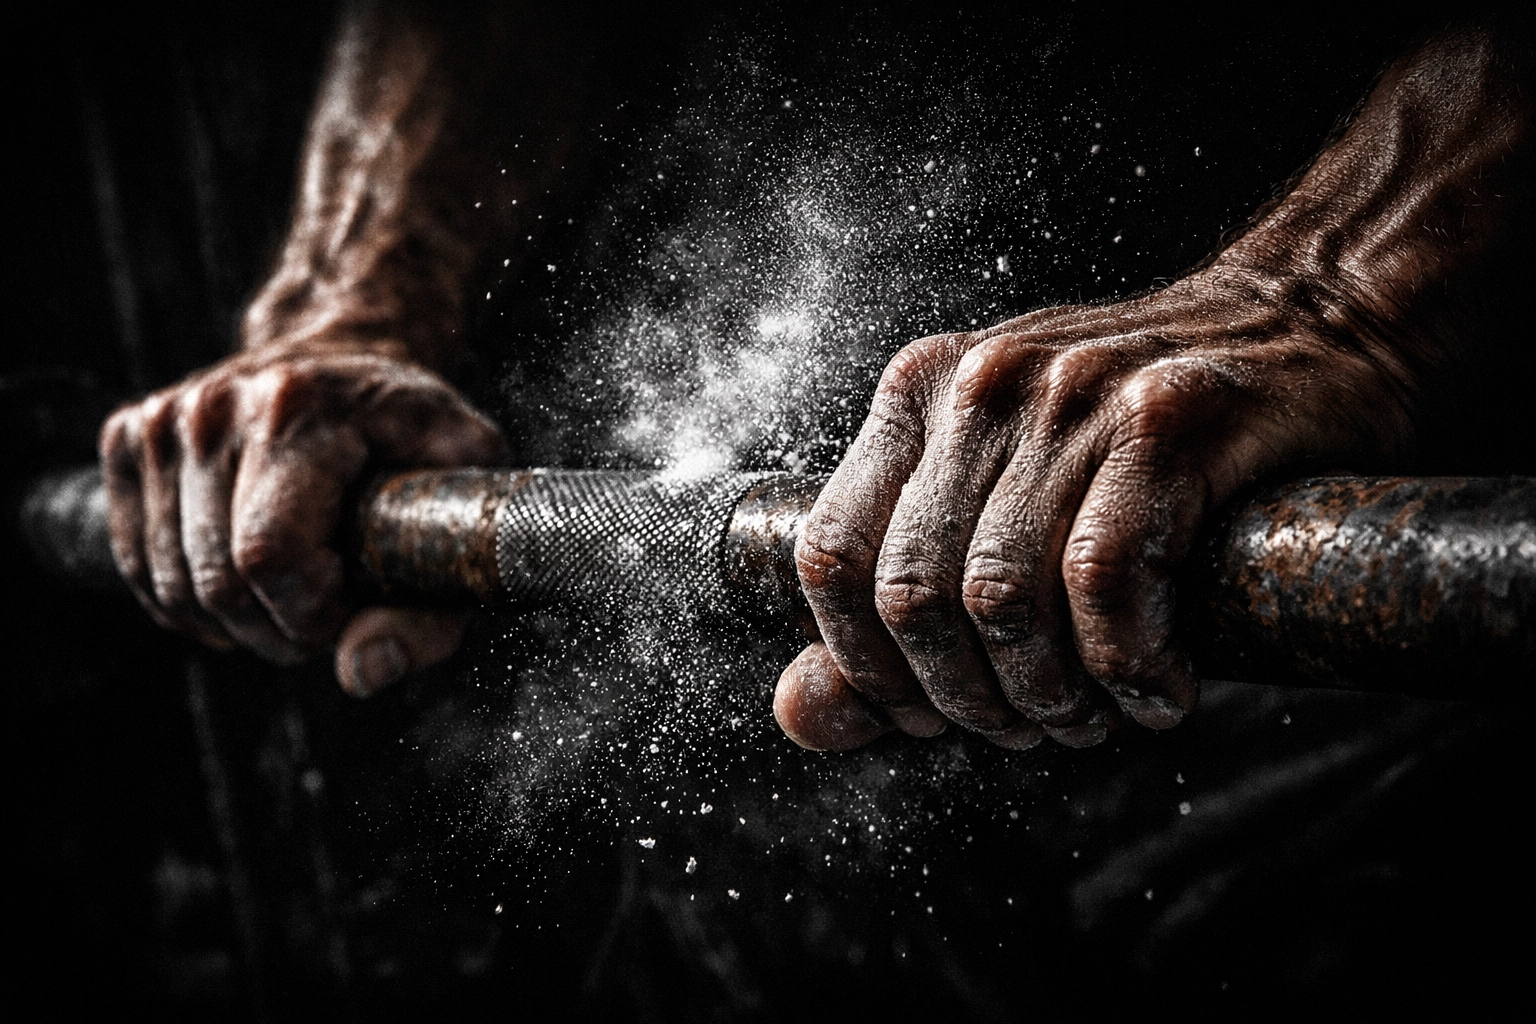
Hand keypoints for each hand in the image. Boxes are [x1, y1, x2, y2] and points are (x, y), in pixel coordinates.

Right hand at [99, 338, 506, 695]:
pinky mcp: (129, 437)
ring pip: (173, 586)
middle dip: (278, 631)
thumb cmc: (414, 428)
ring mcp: (164, 420)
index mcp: (300, 410)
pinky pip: (139, 567)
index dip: (310, 615)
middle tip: (329, 614)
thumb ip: (432, 600)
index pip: (269, 556)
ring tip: (294, 596)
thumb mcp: (463, 494)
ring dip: (236, 624)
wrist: (352, 351)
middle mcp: (217, 408)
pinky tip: (245, 585)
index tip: (351, 608)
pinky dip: (189, 603)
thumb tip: (362, 671)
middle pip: (218, 582)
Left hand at [774, 265, 1414, 750]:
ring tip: (1096, 714)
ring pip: (1001, 601)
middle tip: (1032, 726)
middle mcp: (979, 385)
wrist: (1311, 328)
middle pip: (914, 597)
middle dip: (968, 701)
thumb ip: (890, 613)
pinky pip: (1102, 582)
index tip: (932, 715)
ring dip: (1050, 698)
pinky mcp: (1169, 417)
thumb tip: (798, 716)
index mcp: (917, 396)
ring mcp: (1071, 394)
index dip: (868, 669)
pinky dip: (1129, 670)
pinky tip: (1161, 688)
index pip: (829, 560)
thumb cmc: (1142, 442)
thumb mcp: (1000, 504)